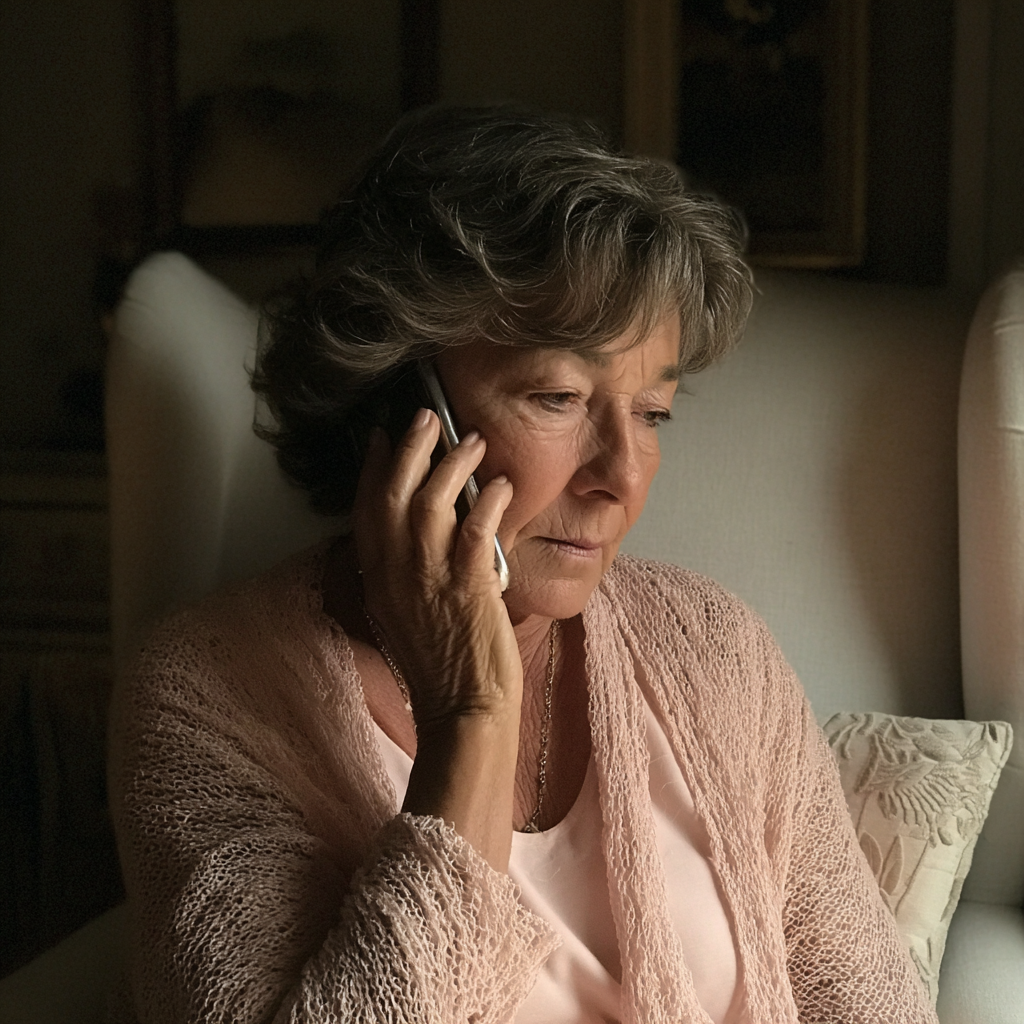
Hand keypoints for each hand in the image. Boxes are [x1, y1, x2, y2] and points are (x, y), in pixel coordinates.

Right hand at [352, 409, 520, 733]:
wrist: (462, 709)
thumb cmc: (438, 664)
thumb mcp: (400, 613)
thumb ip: (400, 570)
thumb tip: (415, 529)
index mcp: (376, 578)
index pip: (366, 509)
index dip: (373, 467)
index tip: (382, 437)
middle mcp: (395, 573)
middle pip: (393, 493)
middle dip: (410, 448)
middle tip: (427, 418)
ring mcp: (430, 579)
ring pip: (431, 502)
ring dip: (452, 465)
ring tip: (472, 442)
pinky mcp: (468, 587)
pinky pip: (476, 530)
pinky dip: (488, 501)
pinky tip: (501, 484)